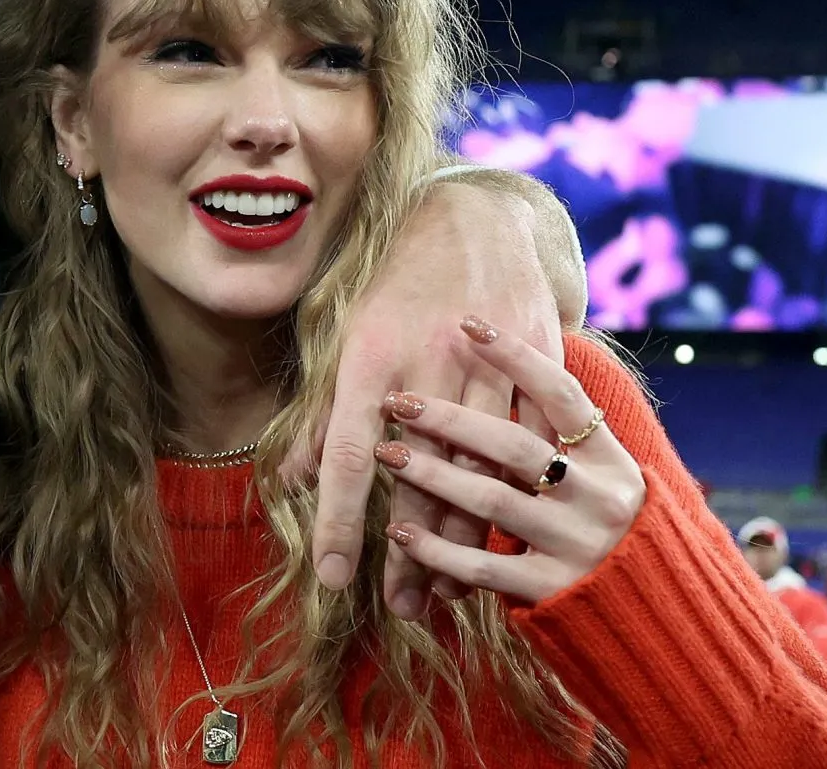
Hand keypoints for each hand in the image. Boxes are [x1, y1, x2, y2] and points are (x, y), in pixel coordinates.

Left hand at [291, 180, 566, 616]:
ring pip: (481, 471)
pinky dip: (518, 496)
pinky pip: (531, 446)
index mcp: (370, 358)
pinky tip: (505, 540)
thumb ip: (323, 414)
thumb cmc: (396, 283)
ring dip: (465, 538)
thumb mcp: (346, 337)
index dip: (340, 522)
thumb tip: (291, 480)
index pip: (349, 456)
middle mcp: (428, 364)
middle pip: (420, 478)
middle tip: (400, 608)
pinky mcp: (535, 365)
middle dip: (410, 551)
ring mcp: (486, 366)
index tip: (334, 578)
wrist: (477, 219)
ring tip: (447, 592)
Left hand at [375, 317, 645, 602]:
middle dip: (449, 420)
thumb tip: (502, 372)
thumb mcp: (601, 474)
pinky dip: (437, 548)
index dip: (516, 356)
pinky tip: (400, 532)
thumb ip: (560, 434)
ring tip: (385, 455)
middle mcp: (599, 497)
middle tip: (398, 401)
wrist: (660, 611)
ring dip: (431, 476)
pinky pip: (484, 567)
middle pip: (514, 446)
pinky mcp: (554, 590)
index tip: (468, 323)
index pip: (561, 394)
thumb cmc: (607, 526)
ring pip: (492, 501)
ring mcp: (577, 545)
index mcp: (609, 459)